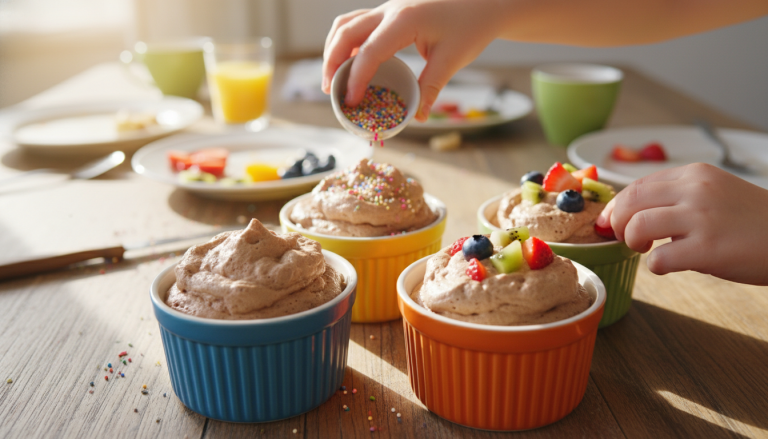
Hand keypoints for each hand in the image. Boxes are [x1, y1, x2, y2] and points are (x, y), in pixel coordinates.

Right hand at [322, 0, 504, 120]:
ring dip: (334, 50)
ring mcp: (388, 9)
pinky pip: (358, 24)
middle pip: (345, 32)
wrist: (483, 2)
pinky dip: (347, 44)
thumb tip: (418, 117)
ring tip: (333, 79)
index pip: (369, 52)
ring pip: (346, 24)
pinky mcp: (390, 13)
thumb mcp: (451, 59)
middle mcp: (389, 10)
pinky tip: (350, 64)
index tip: (351, 102)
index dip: (355, 79)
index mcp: (404, 21)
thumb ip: (430, 87)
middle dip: (332, 63)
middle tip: (331, 92)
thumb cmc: (470, 25)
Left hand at [598, 163, 767, 285]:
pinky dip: (655, 267)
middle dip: (618, 223)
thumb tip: (633, 212)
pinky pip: (659, 259)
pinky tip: (669, 266)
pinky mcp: (709, 249)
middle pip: (630, 202)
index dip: (616, 207)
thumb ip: (678, 196)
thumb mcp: (716, 192)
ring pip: (638, 226)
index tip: (610, 222)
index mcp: (695, 174)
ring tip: (647, 250)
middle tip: (627, 238)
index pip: (637, 185)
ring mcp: (702, 218)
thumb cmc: (754, 221)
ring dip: (632, 242)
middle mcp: (696, 190)